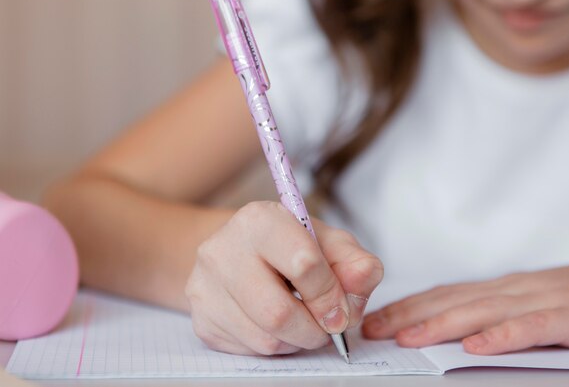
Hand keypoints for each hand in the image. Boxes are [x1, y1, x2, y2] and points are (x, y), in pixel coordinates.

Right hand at [185, 201, 382, 355]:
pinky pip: (248, 350)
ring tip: (302, 322)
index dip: (332, 294)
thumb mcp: (327, 242)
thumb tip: (364, 278)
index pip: (303, 263)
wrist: (240, 251)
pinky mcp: (202, 318)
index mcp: (259, 220)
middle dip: (314, 330)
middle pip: (278, 313)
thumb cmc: (288, 246)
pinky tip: (277, 325)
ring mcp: (205, 286)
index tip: (341, 308)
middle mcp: (222, 249)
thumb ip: (354, 260)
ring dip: (296, 341)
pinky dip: (275, 346)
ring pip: (264, 339)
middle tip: (326, 326)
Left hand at [362, 255, 568, 354]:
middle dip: (409, 315)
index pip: (446, 295)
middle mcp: (515, 290)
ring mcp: (543, 301)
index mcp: (503, 289)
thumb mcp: (531, 303)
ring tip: (407, 337)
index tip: (375, 320)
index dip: (408, 307)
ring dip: (441, 324)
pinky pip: (534, 327)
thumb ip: (497, 314)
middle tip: (373, 329)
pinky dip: (503, 336)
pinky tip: (476, 347)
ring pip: (484, 311)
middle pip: (453, 301)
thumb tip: (456, 333)